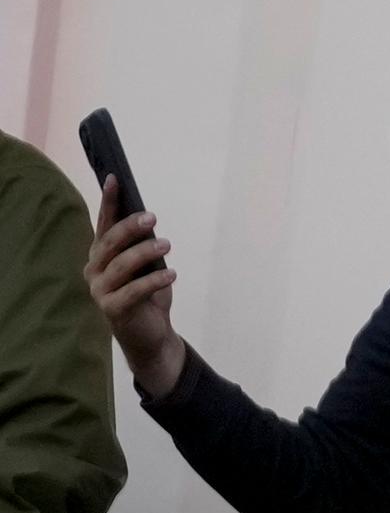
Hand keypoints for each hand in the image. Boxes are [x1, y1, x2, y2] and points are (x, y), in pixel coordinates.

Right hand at [80, 204, 188, 398]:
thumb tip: (148, 219)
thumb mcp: (147, 264)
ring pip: (120, 266)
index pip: (104, 224)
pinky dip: (153, 281)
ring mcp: (100, 290)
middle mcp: (94, 270)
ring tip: (167, 245)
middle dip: (130, 227)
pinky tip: (171, 274)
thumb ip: (143, 244)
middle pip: (109, 243)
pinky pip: (133, 291)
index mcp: (101, 255)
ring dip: (145, 253)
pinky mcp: (112, 309)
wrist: (150, 333)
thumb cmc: (147, 292)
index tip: (115, 179)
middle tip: (152, 217)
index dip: (109, 202)